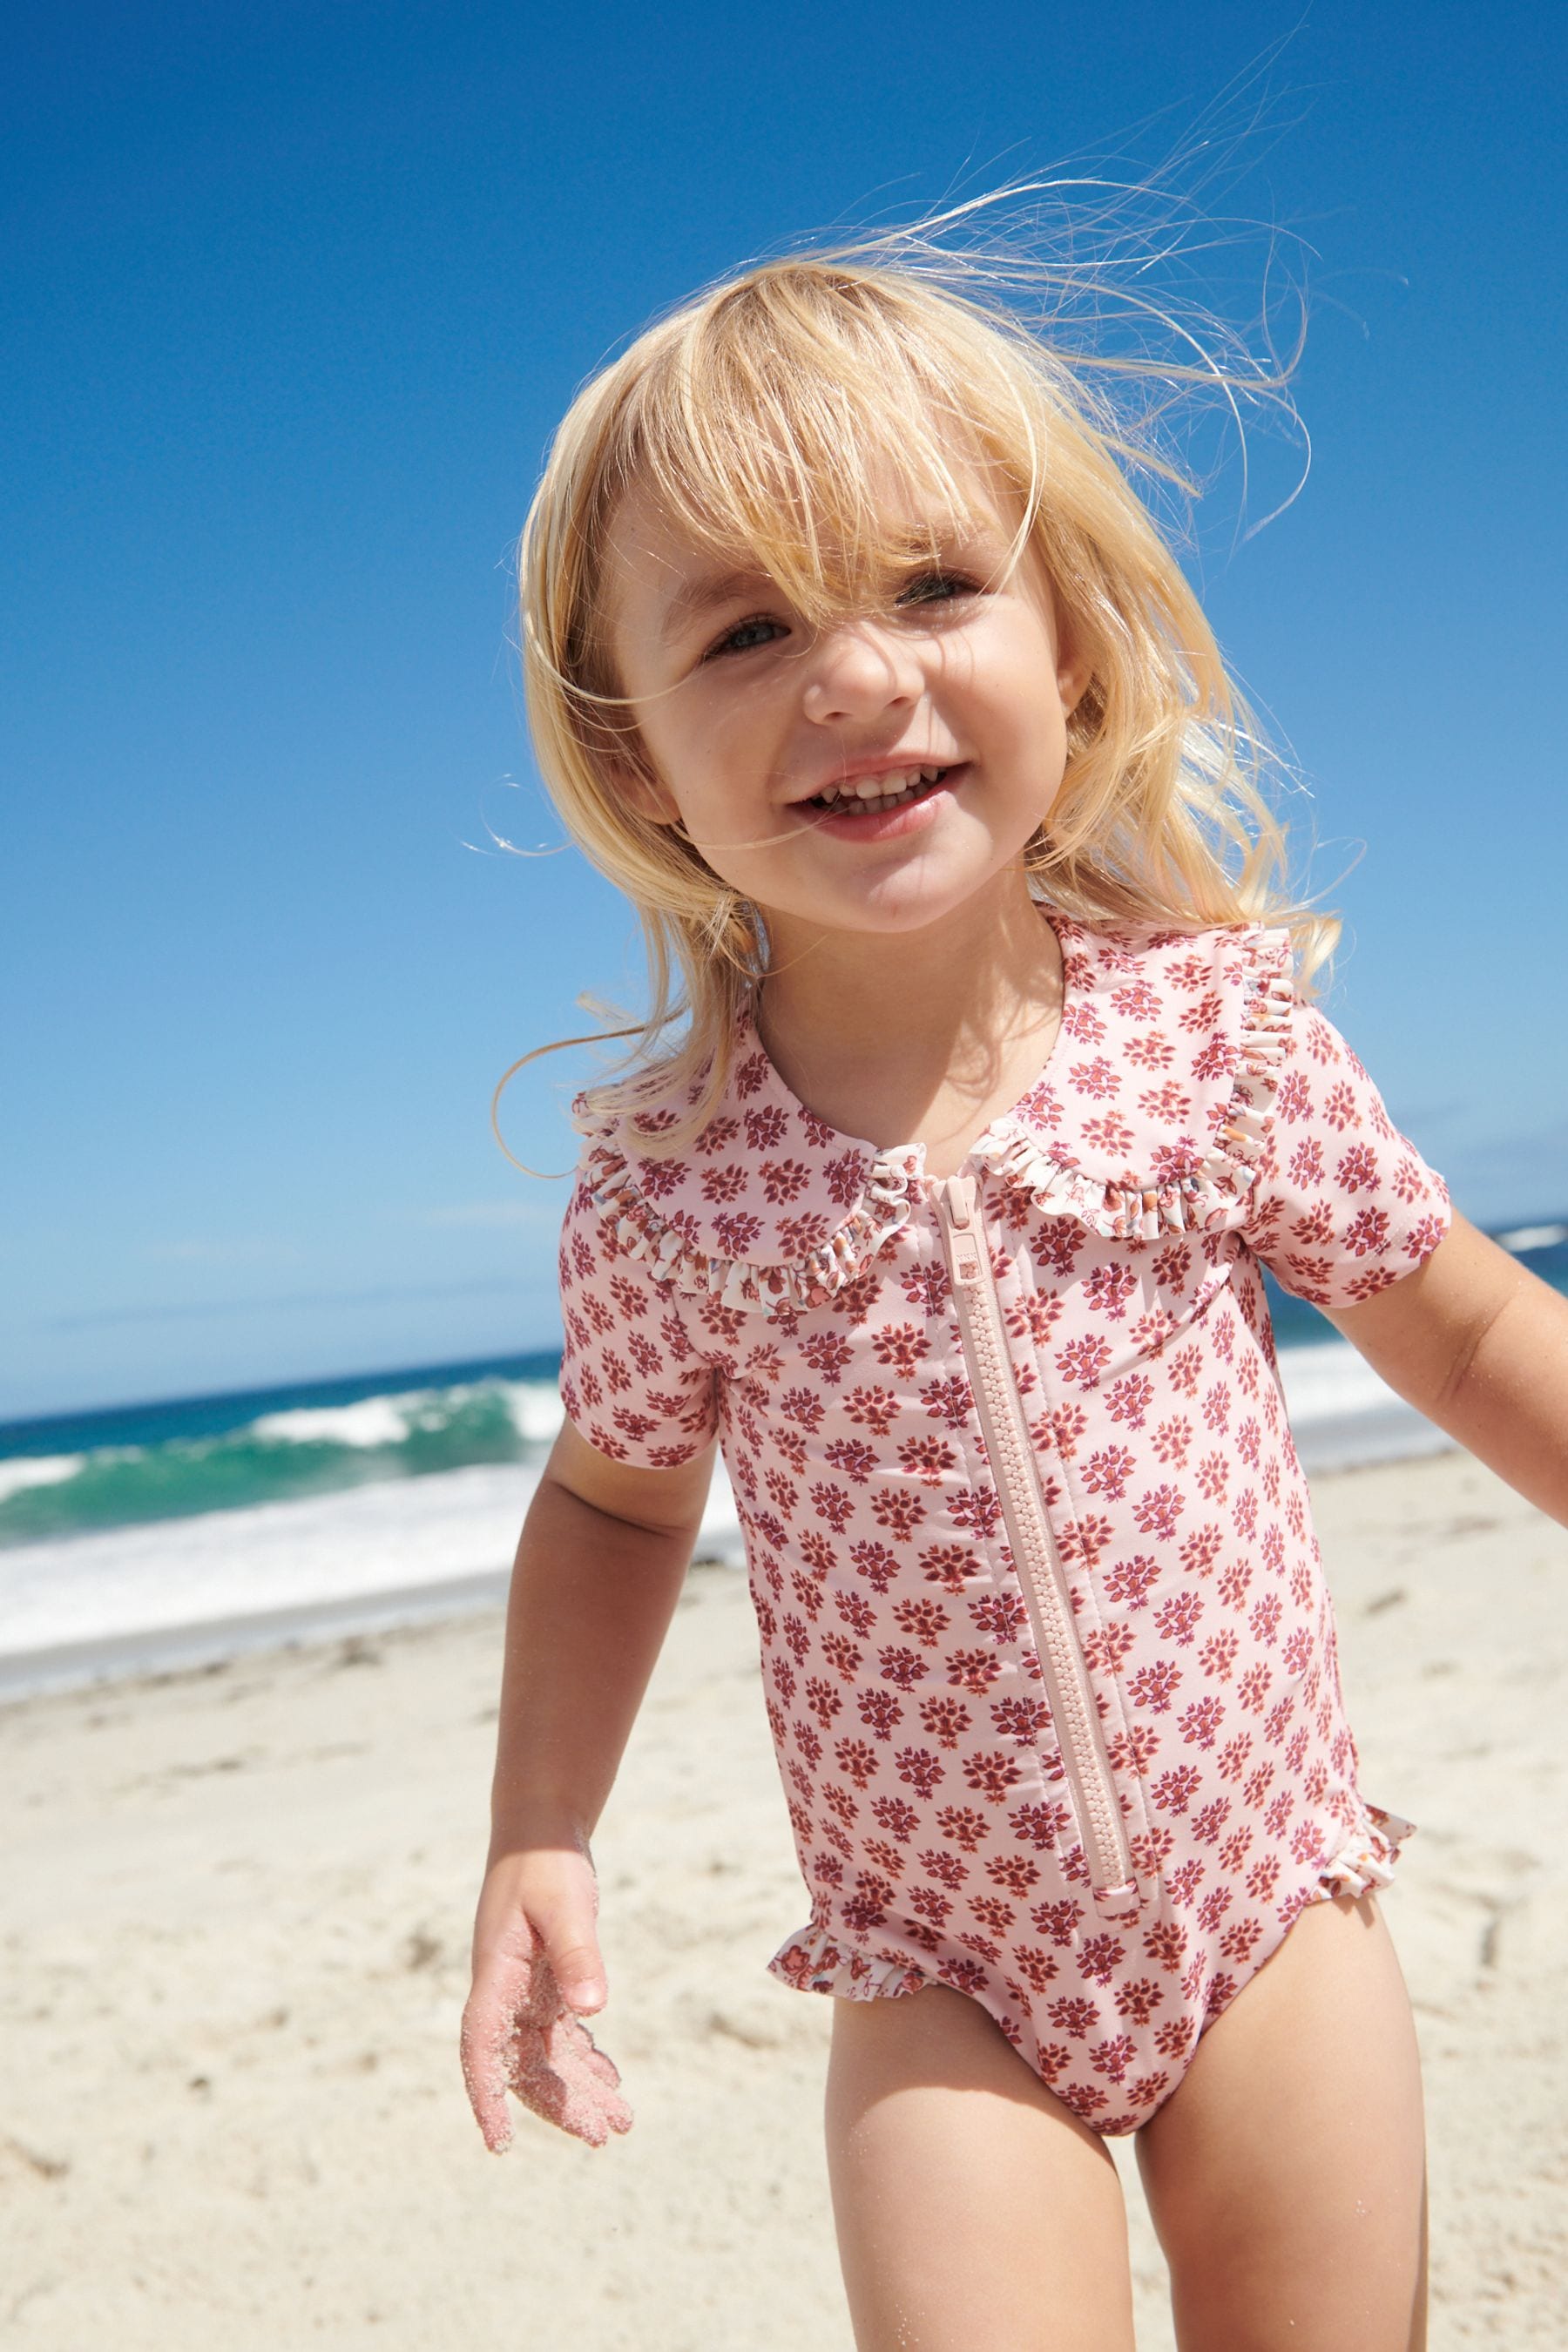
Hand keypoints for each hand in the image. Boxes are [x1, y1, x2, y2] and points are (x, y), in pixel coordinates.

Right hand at [460, 1846, 633, 2151]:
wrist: (541, 1827)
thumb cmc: (547, 1862)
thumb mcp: (566, 1906)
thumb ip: (578, 1955)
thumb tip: (592, 2010)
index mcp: (496, 1977)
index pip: (482, 2050)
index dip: (487, 2097)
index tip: (499, 2144)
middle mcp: (503, 1992)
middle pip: (524, 2066)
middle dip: (561, 2106)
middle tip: (604, 2134)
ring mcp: (522, 1989)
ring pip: (546, 2057)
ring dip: (579, 2090)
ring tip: (619, 2123)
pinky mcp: (544, 1981)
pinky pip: (559, 2035)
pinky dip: (584, 2059)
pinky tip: (610, 2078)